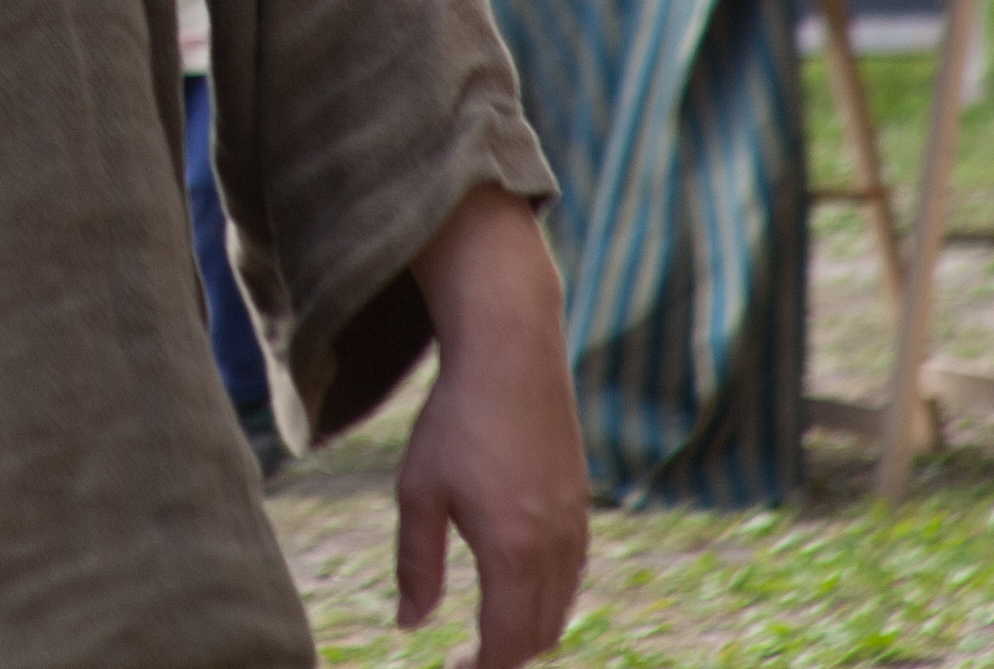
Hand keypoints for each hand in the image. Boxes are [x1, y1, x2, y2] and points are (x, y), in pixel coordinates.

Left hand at [393, 186, 589, 668]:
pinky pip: (572, 576)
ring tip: (487, 630)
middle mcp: (556, 548)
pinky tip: (513, 584)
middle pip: (540, 637)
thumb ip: (416, 566)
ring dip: (528, 630)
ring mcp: (576, 527)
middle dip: (505, 656)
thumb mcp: (419, 493)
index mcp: (513, 552)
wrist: (511, 355)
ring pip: (561, 608)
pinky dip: (547, 597)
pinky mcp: (582, 506)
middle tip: (466, 658)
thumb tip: (410, 624)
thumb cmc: (455, 420)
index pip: (507, 646)